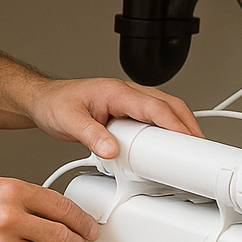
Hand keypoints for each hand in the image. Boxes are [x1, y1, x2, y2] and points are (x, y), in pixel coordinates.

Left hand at [28, 76, 202, 158]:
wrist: (42, 101)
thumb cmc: (54, 104)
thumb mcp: (69, 122)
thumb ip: (90, 136)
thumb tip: (111, 150)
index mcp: (116, 91)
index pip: (155, 107)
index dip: (175, 124)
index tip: (189, 140)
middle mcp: (125, 93)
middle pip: (169, 105)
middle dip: (188, 124)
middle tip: (200, 147)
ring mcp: (127, 101)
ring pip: (163, 110)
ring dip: (179, 126)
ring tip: (189, 149)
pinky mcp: (125, 112)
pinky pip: (152, 118)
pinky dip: (165, 130)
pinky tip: (166, 145)